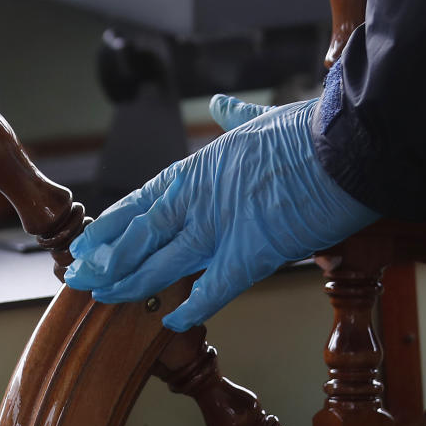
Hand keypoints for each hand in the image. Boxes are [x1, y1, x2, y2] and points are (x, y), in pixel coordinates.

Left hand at [64, 94, 378, 331]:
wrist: (347, 143)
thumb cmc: (307, 129)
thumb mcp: (259, 117)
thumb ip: (235, 116)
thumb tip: (222, 104)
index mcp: (196, 171)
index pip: (139, 205)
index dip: (109, 229)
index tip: (86, 245)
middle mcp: (198, 200)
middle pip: (138, 237)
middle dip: (106, 261)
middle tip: (78, 278)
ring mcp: (220, 228)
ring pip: (160, 264)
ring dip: (129, 283)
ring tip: (101, 297)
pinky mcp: (252, 254)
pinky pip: (213, 289)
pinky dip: (191, 307)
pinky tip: (167, 321)